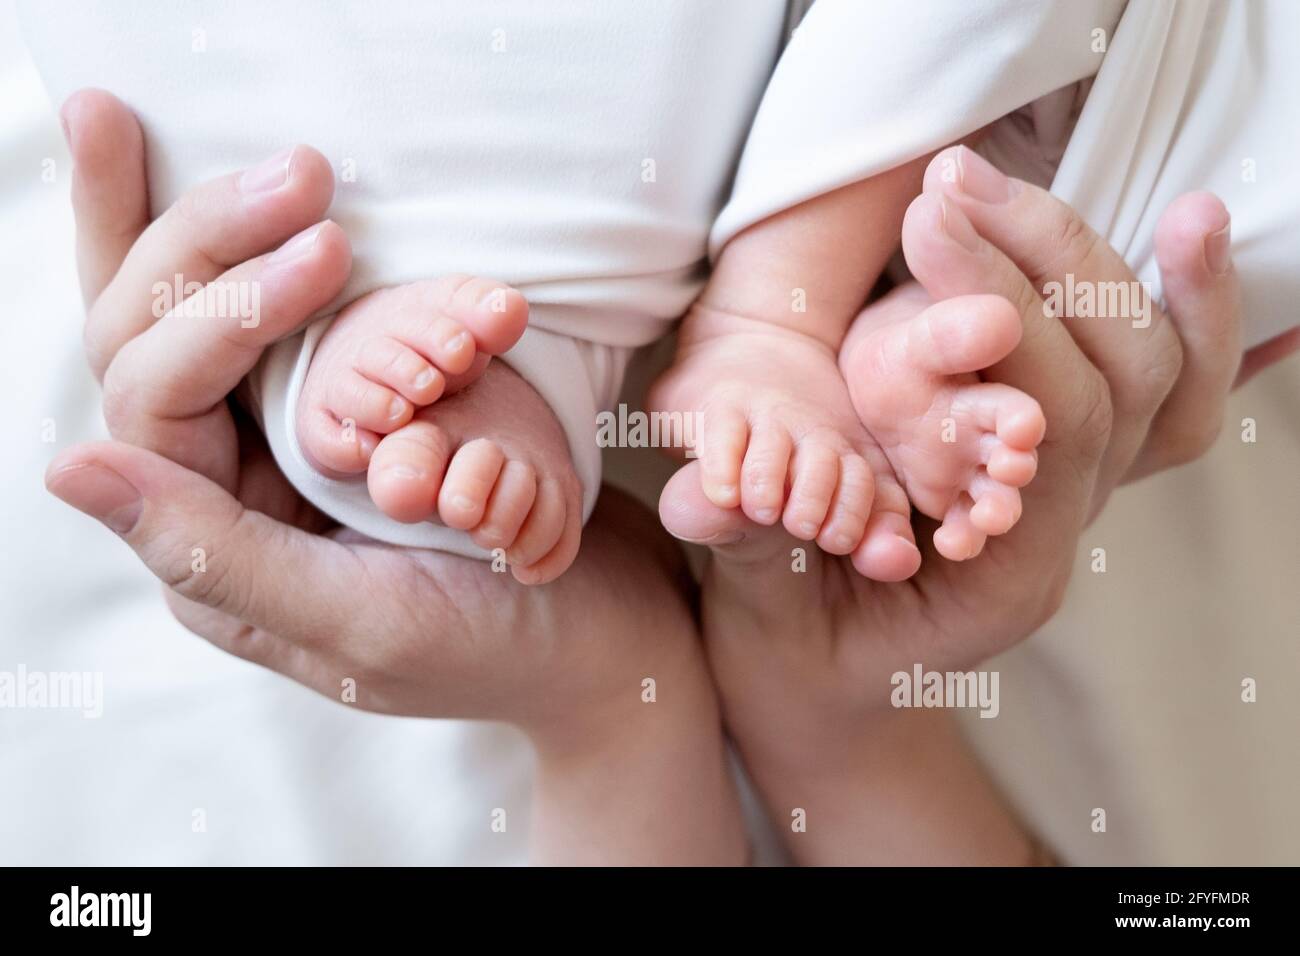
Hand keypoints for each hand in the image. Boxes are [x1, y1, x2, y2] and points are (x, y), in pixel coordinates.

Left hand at [44, 90, 742, 862]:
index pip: (160, 397)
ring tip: (295, 166)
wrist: (612, 640)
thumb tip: (67, 467)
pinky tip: (281, 204)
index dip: (227, 310)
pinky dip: (280, 256)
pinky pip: (296, 320)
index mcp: (214, 547)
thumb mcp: (359, 621)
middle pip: (159, 335)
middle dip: (211, 240)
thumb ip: (216, 554)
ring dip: (231, 232)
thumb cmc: (495, 652)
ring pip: (212, 315)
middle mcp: (233, 488)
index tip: (331, 247)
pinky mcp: (357, 418)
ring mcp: (293, 449)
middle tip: (303, 170)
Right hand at [663, 149, 1286, 861]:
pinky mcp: (1048, 460)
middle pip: (1120, 378)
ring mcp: (1068, 492)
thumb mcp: (765, 616)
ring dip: (1086, 262)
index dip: (997, 308)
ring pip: (1149, 369)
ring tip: (996, 178)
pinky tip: (1153, 221)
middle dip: (1044, 262)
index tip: (925, 222)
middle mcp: (1062, 530)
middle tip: (947, 183)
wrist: (832, 695)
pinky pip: (1136, 375)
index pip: (1055, 423)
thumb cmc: (801, 667)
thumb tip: (708, 492)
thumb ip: (747, 550)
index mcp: (1010, 577)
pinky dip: (1148, 297)